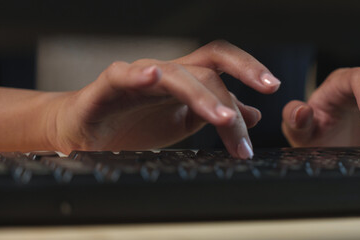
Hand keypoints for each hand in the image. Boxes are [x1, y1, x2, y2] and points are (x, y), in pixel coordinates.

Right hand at [47, 40, 280, 157]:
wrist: (86, 132)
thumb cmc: (134, 123)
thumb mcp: (186, 122)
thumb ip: (217, 115)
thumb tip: (254, 114)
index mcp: (186, 80)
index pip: (221, 64)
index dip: (248, 68)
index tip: (273, 86)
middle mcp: (166, 73)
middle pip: (206, 68)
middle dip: (235, 87)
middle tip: (256, 109)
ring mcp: (138, 77)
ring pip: (175, 74)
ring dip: (202, 95)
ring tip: (222, 118)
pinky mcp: (107, 87)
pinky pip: (122, 74)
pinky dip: (138, 74)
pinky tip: (153, 75)